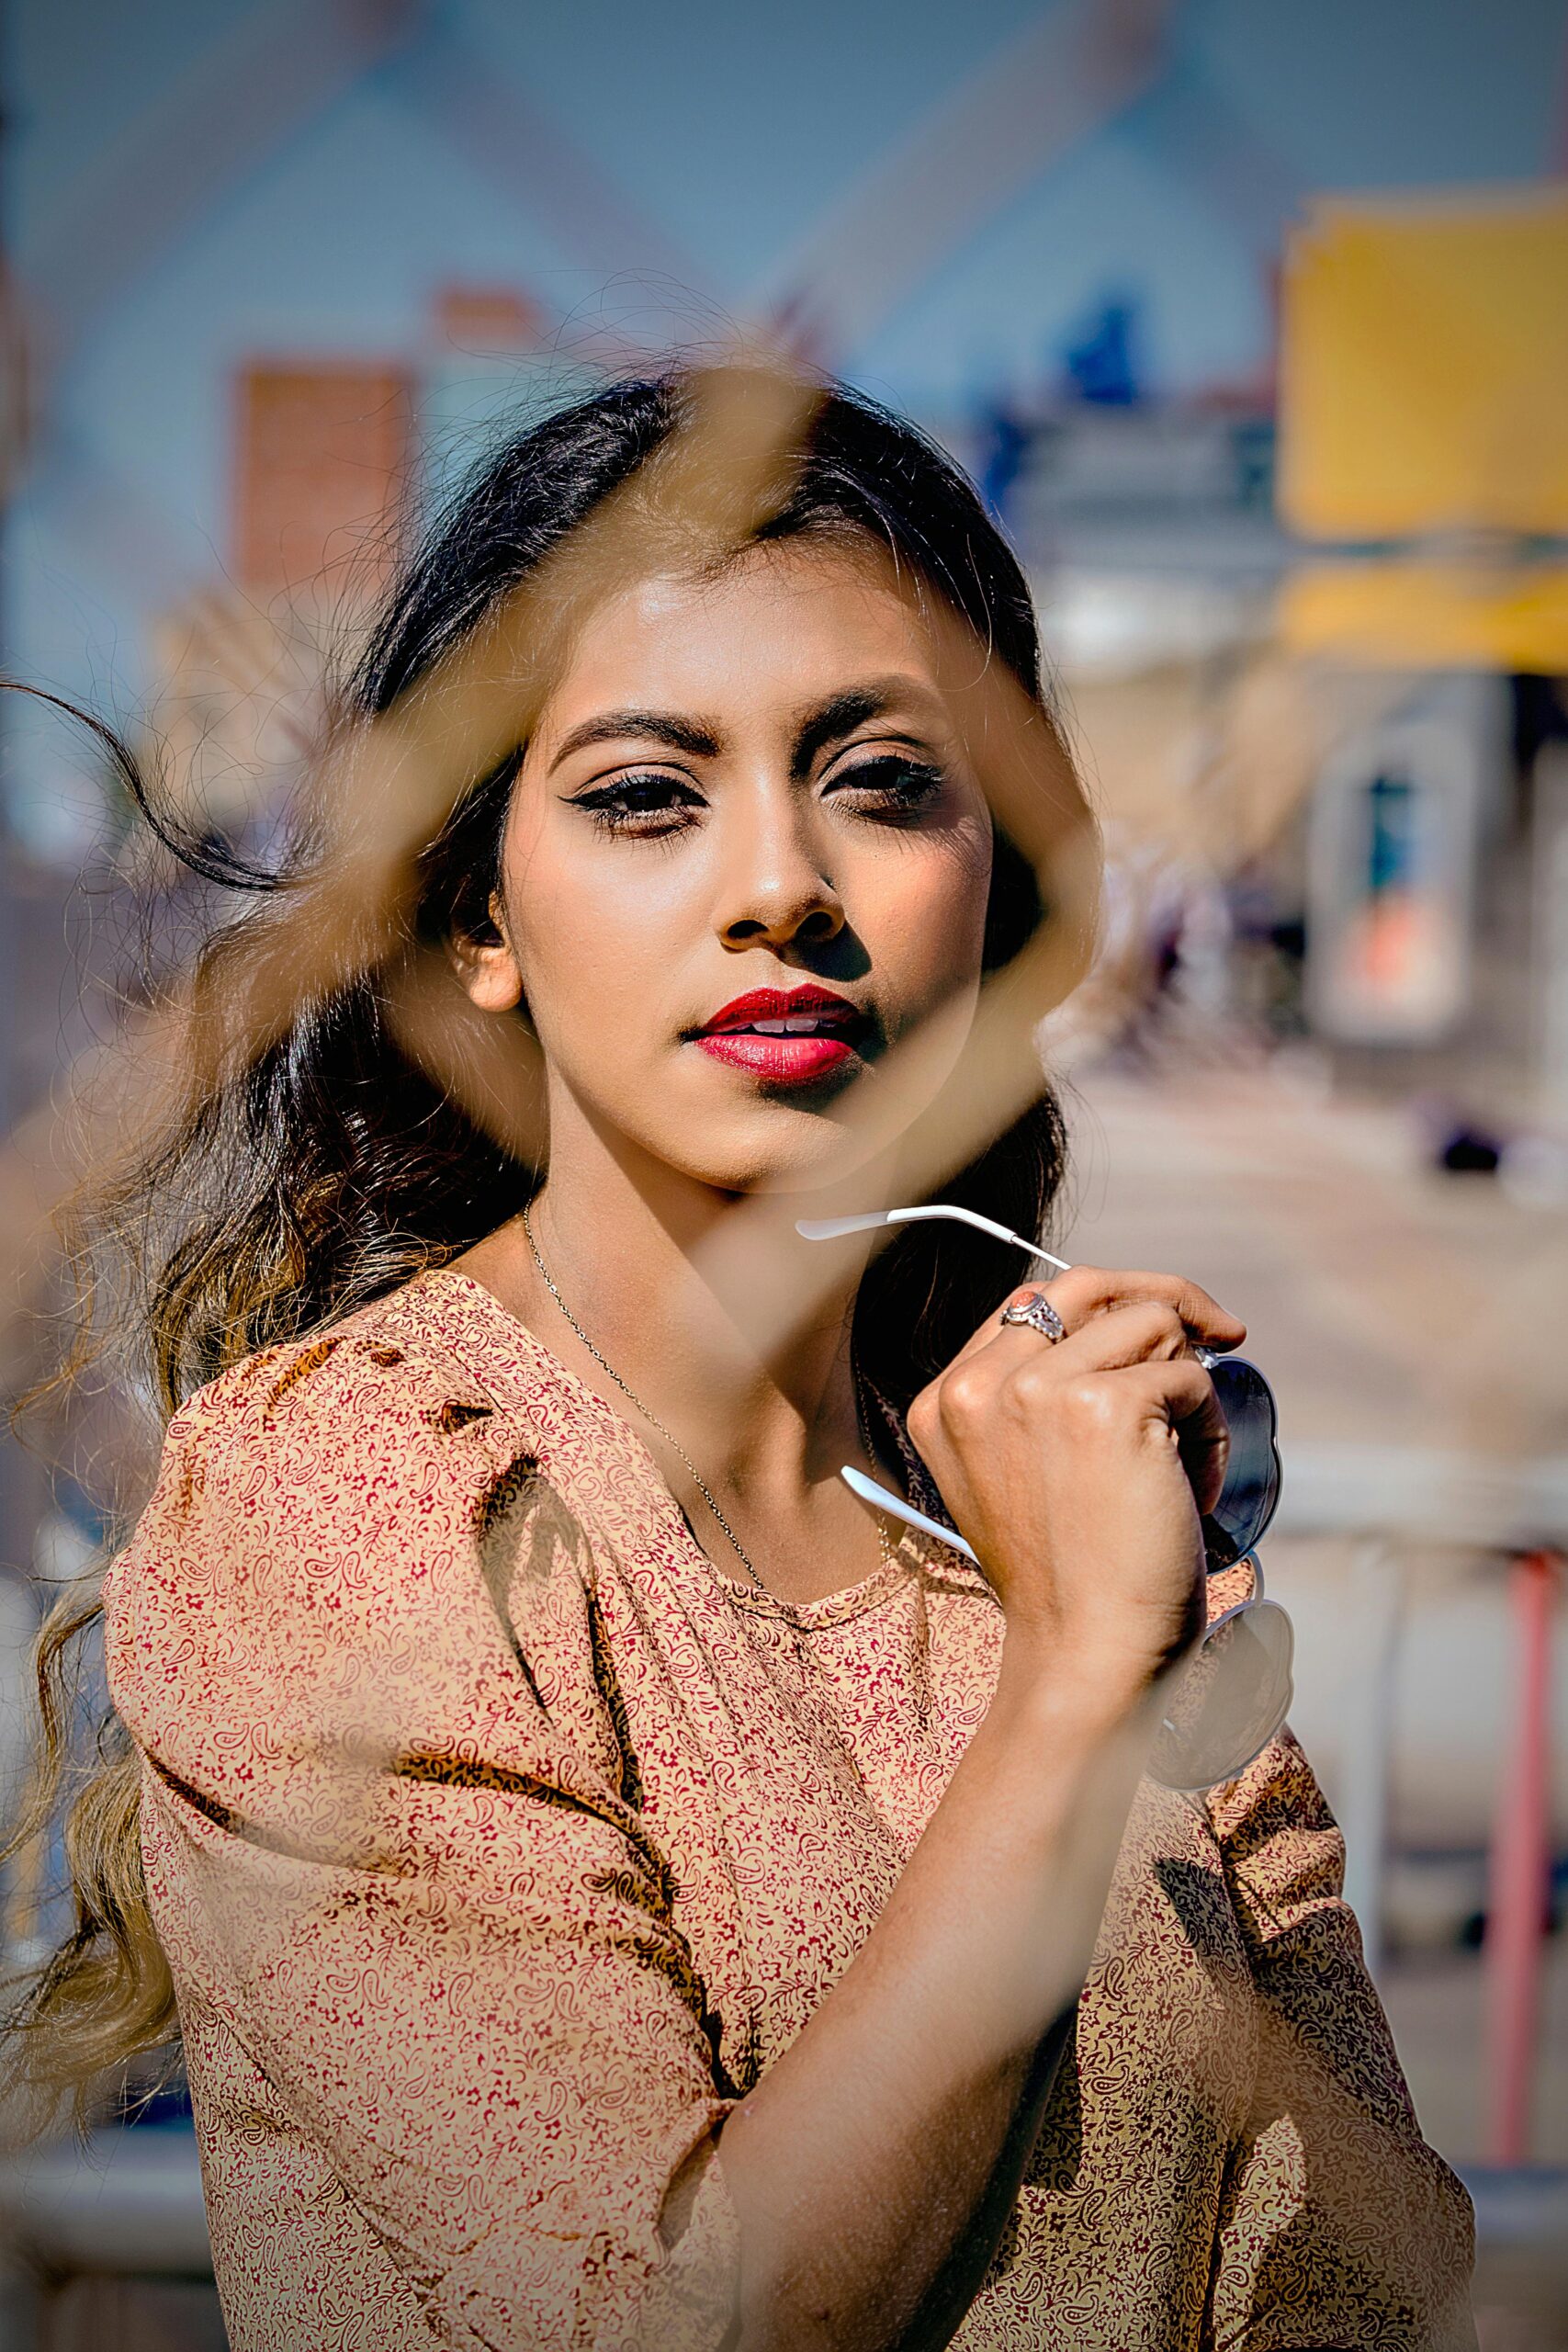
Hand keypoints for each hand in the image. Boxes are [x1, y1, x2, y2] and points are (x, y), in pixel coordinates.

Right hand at [906, 1267, 1245, 1716]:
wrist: (1084, 1655)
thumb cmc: (1070, 1580)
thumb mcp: (1018, 1475)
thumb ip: (1036, 1397)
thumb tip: (1132, 1322)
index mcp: (945, 1401)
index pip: (1031, 1303)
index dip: (1107, 1306)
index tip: (1164, 1331)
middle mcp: (979, 1385)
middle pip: (1088, 1286)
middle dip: (1166, 1296)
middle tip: (1224, 1331)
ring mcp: (1036, 1390)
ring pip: (1151, 1326)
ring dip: (1191, 1389)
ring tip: (1189, 1464)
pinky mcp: (1104, 1406)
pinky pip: (1191, 1377)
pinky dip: (1212, 1431)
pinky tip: (1194, 1491)